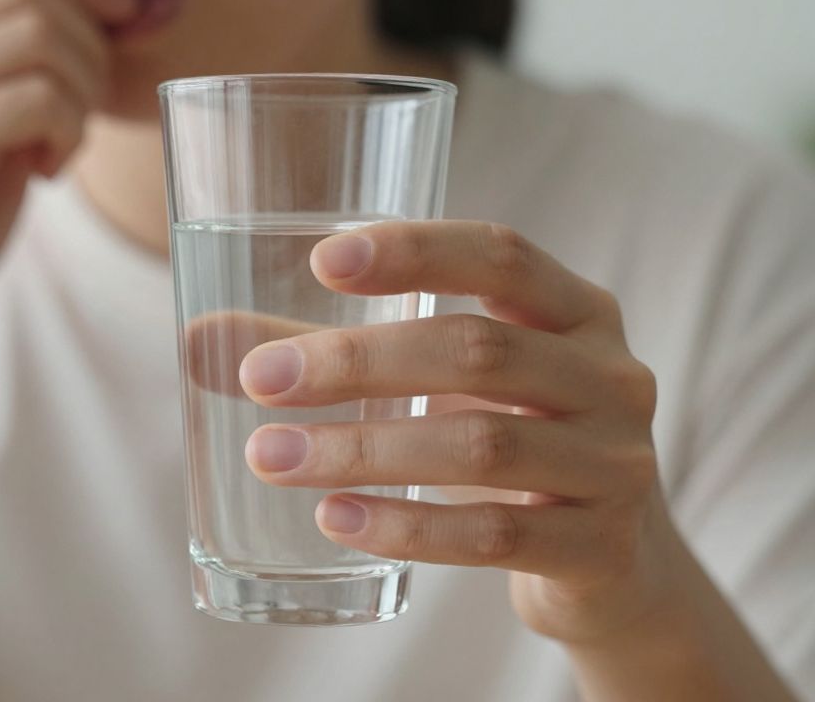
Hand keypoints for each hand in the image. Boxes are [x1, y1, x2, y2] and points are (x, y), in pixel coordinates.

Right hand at [0, 0, 134, 379]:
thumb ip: (6, 90)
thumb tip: (88, 38)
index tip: (117, 29)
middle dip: (85, 41)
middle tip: (91, 106)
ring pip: (35, 36)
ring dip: (80, 87)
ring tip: (66, 144)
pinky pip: (37, 99)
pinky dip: (67, 130)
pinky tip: (50, 172)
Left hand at [239, 220, 675, 643]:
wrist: (613, 565)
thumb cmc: (508, 442)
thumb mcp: (441, 388)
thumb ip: (333, 358)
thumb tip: (200, 342)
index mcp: (575, 311)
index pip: (500, 255)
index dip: (415, 250)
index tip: (321, 261)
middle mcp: (610, 376)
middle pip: (478, 350)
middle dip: (358, 362)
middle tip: (260, 381)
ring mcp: (614, 464)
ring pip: (482, 447)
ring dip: (364, 450)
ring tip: (271, 458)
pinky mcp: (599, 547)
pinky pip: (494, 536)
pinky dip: (409, 527)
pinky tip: (335, 519)